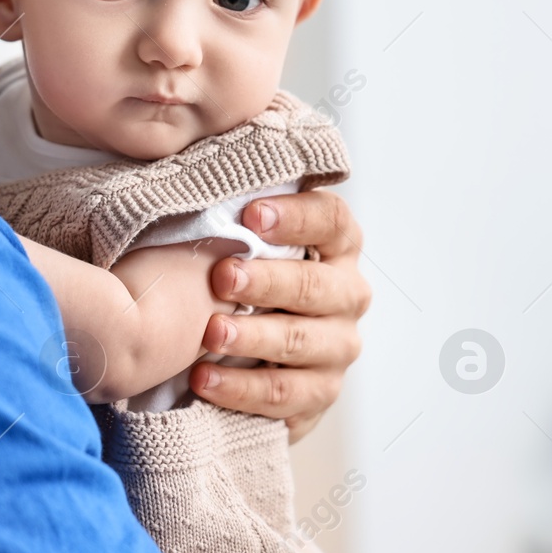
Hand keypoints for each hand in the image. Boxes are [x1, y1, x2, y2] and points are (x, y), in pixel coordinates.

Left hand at [190, 190, 368, 441]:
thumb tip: (211, 156)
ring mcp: (337, 349)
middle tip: (223, 276)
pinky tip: (204, 380)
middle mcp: (347, 296)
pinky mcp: (318, 396)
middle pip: (318, 285)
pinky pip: (285, 395)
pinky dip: (243, 389)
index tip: (250, 214)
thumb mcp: (243, 240)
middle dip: (268, 281)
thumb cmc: (237, 281)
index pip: (332, 220)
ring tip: (210, 333)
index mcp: (337, 247)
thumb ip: (236, 202)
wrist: (244, 356)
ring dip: (255, 337)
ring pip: (302, 342)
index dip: (296, 216)